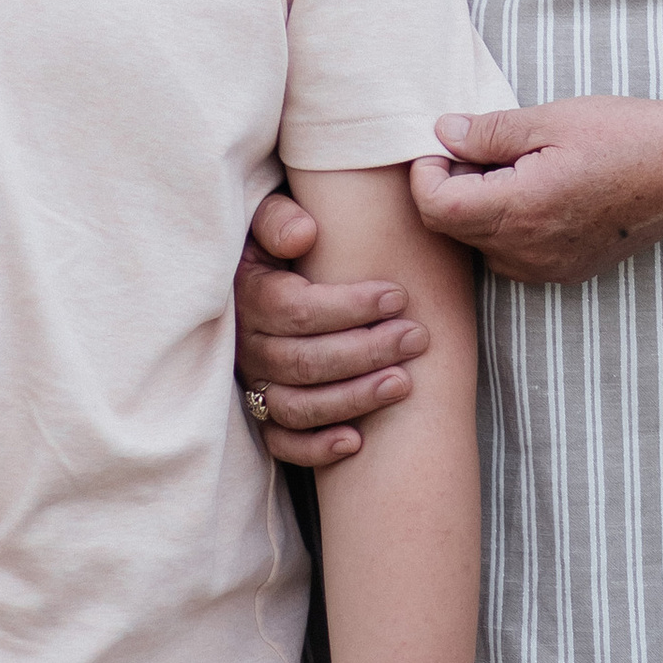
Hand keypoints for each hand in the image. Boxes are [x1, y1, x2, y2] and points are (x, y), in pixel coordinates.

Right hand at [235, 191, 430, 468]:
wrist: (261, 270)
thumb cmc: (279, 238)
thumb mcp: (269, 214)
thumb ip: (279, 217)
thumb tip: (304, 235)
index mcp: (248, 294)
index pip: (294, 309)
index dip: (348, 306)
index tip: (398, 295)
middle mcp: (246, 344)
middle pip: (302, 361)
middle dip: (366, 352)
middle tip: (416, 337)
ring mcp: (252, 382)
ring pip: (296, 406)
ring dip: (352, 399)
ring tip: (403, 383)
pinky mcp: (260, 412)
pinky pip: (281, 443)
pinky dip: (315, 448)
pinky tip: (356, 441)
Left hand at [412, 88, 662, 285]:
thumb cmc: (626, 135)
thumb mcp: (551, 118)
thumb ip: (489, 132)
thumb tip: (442, 134)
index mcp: (519, 211)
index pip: (435, 208)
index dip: (426, 172)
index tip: (444, 142)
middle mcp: (528, 253)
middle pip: (453, 229)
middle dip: (450, 186)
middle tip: (477, 144)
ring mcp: (548, 269)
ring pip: (481, 244)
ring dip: (478, 207)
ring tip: (512, 163)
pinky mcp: (567, 270)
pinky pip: (512, 254)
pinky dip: (507, 223)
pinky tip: (536, 187)